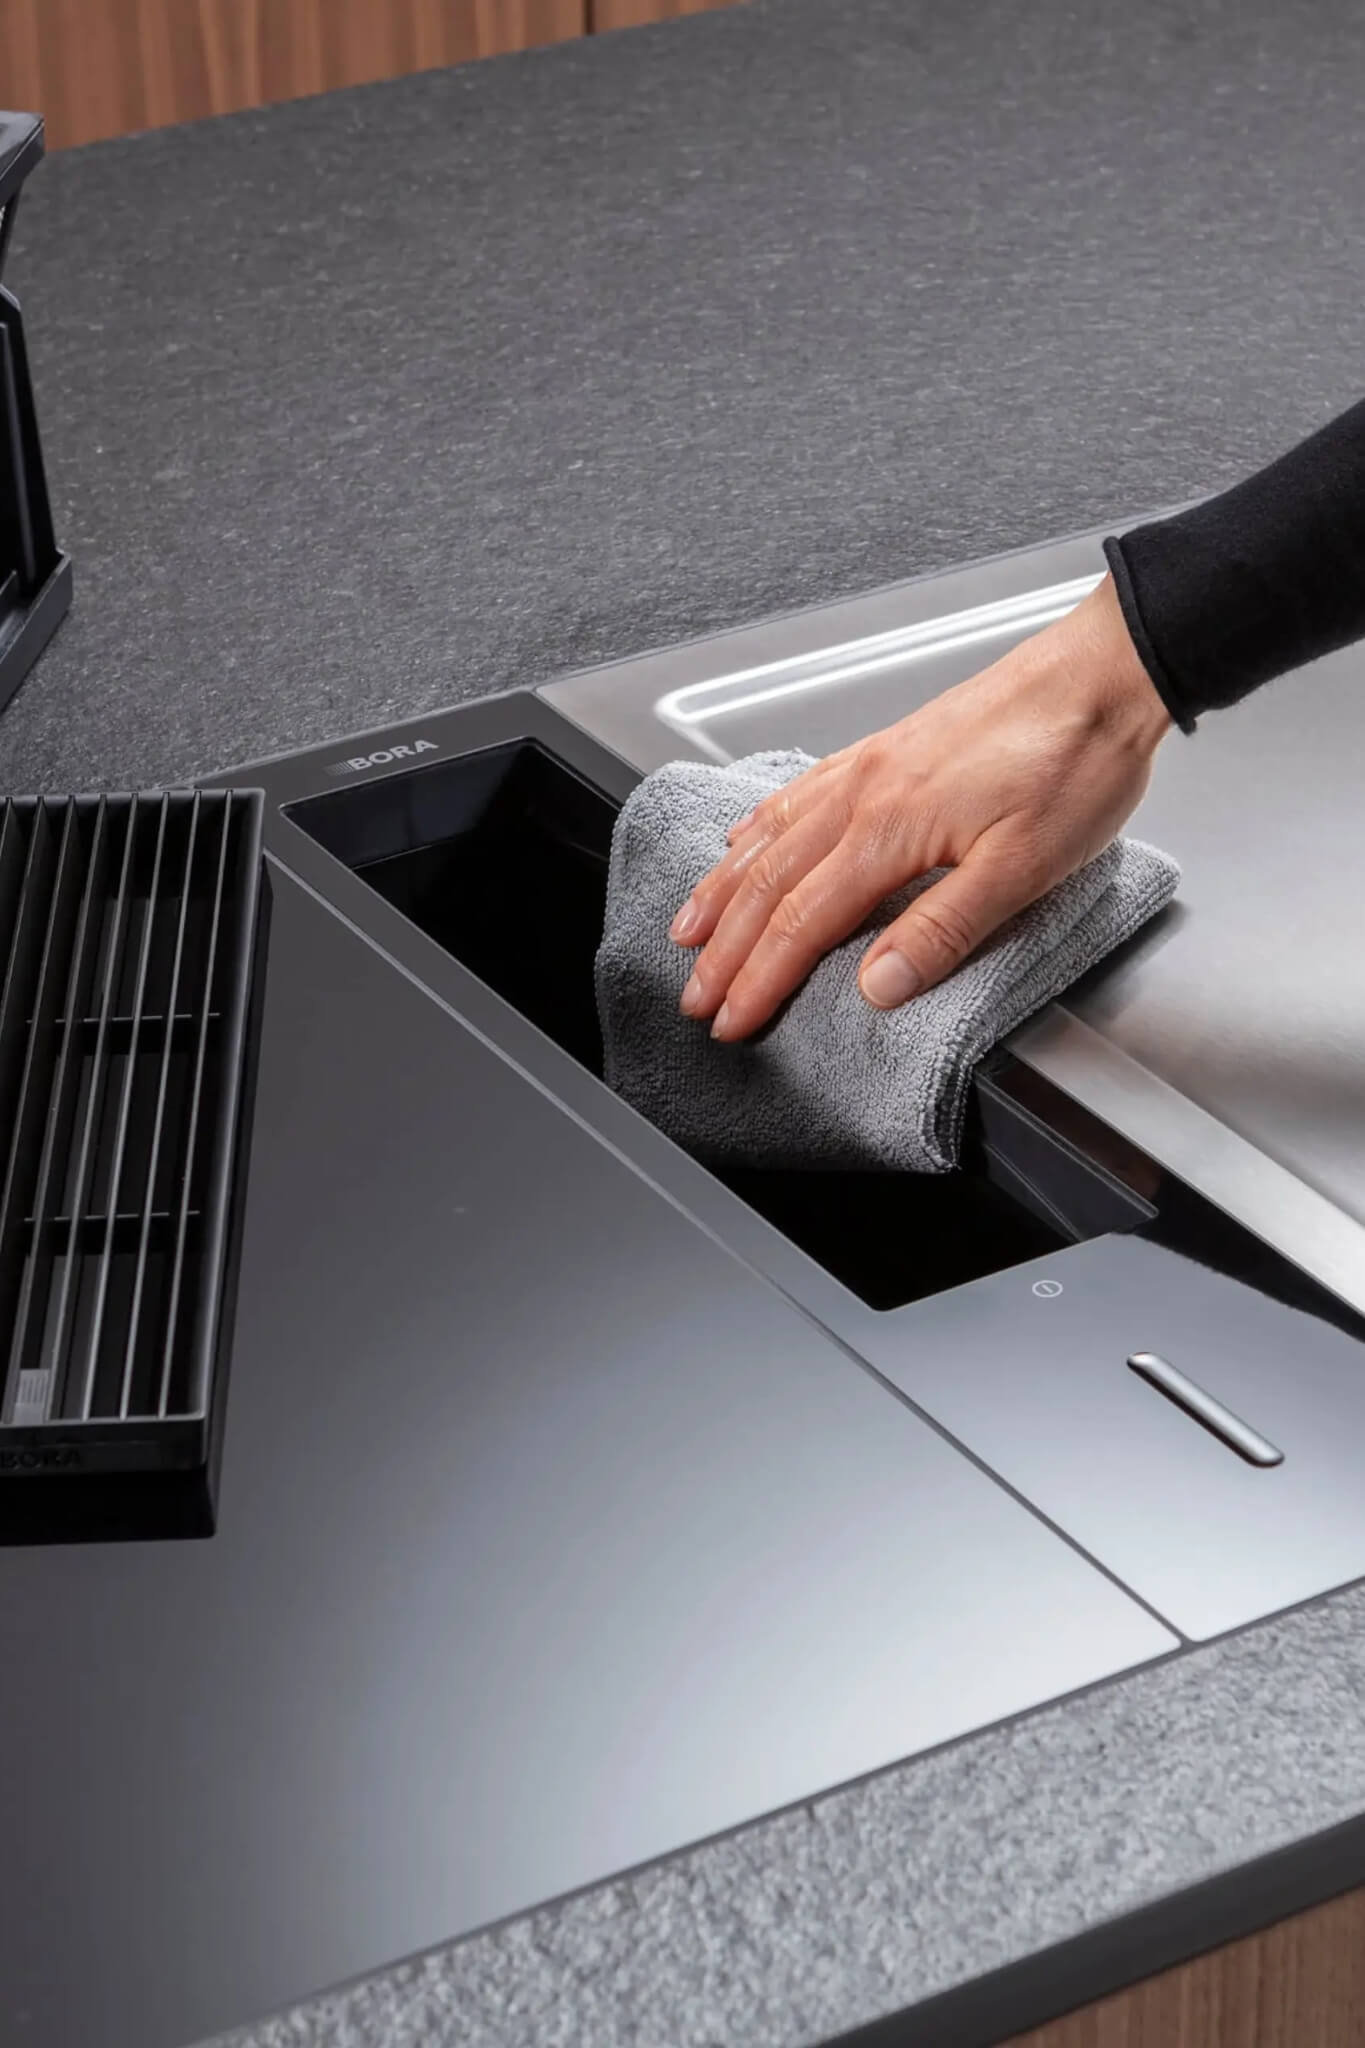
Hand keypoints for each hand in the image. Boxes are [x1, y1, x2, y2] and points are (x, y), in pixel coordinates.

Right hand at [668, 573, 1171, 1040]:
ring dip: (723, 889)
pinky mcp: (888, 746)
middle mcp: (863, 793)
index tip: (732, 1020)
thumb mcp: (1023, 868)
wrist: (1102, 672)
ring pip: (770, 835)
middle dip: (725, 949)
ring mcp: (870, 765)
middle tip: (694, 997)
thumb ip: (942, 931)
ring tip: (690, 927)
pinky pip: (797, 791)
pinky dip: (757, 823)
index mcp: (889, 831)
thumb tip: (876, 987)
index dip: (760, 980)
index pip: (802, 924)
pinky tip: (743, 833)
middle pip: (769, 883)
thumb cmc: (1074, 762)